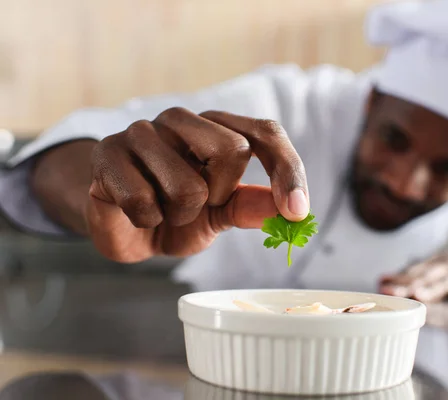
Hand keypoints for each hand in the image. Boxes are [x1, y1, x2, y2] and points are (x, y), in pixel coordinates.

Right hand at [85, 108, 308, 261]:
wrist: (124, 226)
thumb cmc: (178, 214)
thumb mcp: (222, 216)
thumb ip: (253, 207)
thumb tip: (294, 210)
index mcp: (217, 127)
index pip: (265, 132)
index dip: (287, 170)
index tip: (297, 212)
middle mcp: (182, 120)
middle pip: (233, 150)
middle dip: (220, 196)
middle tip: (197, 205)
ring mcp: (143, 131)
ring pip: (188, 186)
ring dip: (180, 215)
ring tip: (164, 210)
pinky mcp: (108, 152)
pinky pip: (143, 202)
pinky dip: (146, 221)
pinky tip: (137, 212)